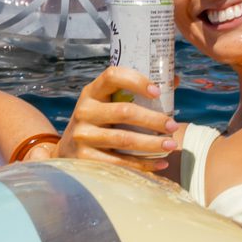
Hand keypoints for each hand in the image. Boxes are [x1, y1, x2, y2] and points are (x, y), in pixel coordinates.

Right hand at [56, 65, 177, 174]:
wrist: (67, 150)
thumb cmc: (98, 121)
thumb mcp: (106, 103)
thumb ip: (134, 92)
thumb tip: (173, 80)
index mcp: (92, 92)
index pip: (113, 76)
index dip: (136, 81)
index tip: (158, 92)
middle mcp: (85, 111)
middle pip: (124, 112)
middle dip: (153, 119)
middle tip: (173, 125)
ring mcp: (83, 135)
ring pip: (124, 139)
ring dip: (152, 143)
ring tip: (171, 145)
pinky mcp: (84, 158)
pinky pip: (119, 163)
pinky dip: (143, 164)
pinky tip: (160, 163)